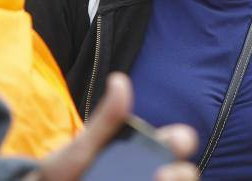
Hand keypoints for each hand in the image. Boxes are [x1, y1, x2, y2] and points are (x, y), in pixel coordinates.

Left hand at [29, 73, 198, 180]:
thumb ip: (106, 119)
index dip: (182, 141)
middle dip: (181, 175)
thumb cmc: (67, 169)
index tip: (176, 141)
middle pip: (184, 176)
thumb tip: (119, 79)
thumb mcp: (83, 146)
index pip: (177, 144)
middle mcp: (154, 175)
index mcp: (146, 153)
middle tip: (160, 176)